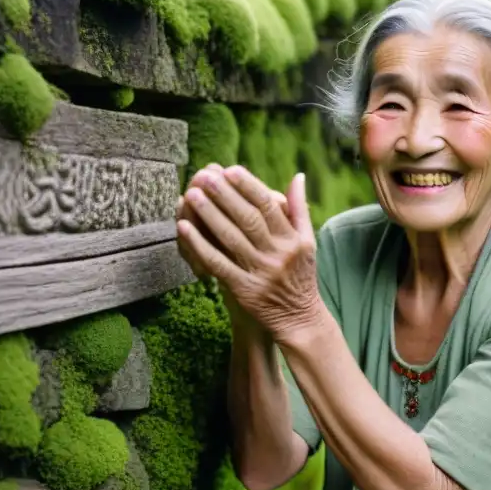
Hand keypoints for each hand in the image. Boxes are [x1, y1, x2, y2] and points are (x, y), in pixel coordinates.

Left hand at [175, 165, 320, 342]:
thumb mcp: (307, 242)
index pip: (268, 205)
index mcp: (292, 238)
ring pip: (231, 238)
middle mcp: (277, 253)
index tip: (229, 170)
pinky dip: (199, 245)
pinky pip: (217, 263)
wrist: (298, 319)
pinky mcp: (243, 289)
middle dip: (224, 195)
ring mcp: (259, 272)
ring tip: (191, 194)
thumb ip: (300, 209)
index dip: (248, 186)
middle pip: (247, 218)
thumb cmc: (300, 275)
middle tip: (203, 176)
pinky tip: (183, 229)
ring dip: (209, 215)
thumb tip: (298, 176)